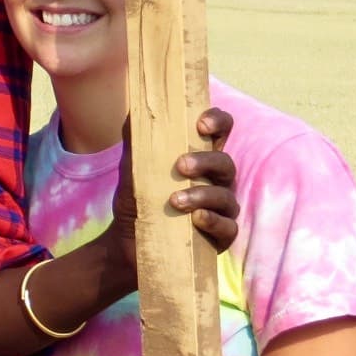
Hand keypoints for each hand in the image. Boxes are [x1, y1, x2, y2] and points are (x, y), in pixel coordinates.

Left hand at [104, 107, 243, 287]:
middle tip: (180, 165)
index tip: (201, 123)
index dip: (218, 122)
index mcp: (199, 159)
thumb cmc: (138, 201)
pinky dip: (212, 221)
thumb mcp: (132, 170)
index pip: (219, 132)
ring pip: (225, 196)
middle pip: (225, 163)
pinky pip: (227, 227)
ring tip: (175, 200)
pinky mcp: (221, 236)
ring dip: (202, 195)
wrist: (127, 244)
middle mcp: (216, 181)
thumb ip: (136, 142)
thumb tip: (135, 111)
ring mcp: (221, 209)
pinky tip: (196, 219)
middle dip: (206, 161)